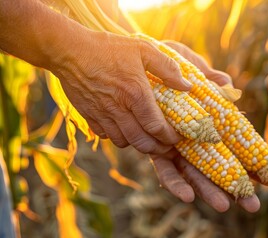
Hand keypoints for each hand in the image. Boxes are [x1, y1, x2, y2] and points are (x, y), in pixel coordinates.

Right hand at [50, 31, 192, 153]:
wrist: (69, 51)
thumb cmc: (108, 48)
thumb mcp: (143, 50)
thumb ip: (167, 68)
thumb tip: (187, 86)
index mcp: (135, 94)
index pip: (157, 127)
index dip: (170, 137)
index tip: (178, 137)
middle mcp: (119, 109)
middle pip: (142, 142)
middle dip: (158, 149)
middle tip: (168, 147)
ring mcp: (102, 115)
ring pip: (124, 143)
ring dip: (139, 144)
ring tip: (149, 139)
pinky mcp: (89, 116)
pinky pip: (106, 136)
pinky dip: (119, 138)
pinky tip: (125, 130)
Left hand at [151, 41, 259, 212]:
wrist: (132, 63)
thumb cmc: (164, 61)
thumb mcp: (189, 64)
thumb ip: (208, 75)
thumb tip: (227, 84)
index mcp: (207, 119)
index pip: (232, 144)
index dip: (248, 162)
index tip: (264, 178)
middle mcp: (193, 135)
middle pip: (217, 164)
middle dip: (234, 186)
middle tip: (252, 205)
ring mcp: (175, 143)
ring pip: (194, 172)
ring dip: (208, 190)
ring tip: (224, 206)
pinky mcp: (155, 147)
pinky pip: (165, 168)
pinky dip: (175, 182)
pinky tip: (187, 196)